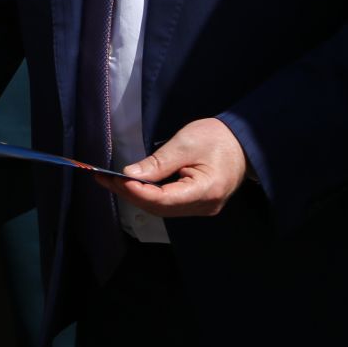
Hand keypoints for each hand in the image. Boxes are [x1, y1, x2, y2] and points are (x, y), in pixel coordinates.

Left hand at [99, 117, 247, 217]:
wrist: (243, 142)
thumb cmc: (218, 138)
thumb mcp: (186, 143)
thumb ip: (158, 162)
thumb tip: (129, 174)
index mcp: (207, 190)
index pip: (164, 199)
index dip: (136, 191)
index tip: (114, 179)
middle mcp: (205, 206)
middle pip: (160, 207)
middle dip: (130, 193)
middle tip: (104, 179)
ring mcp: (202, 207)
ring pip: (161, 209)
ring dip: (136, 195)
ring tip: (111, 181)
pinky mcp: (197, 203)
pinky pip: (168, 204)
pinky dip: (148, 195)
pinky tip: (132, 185)